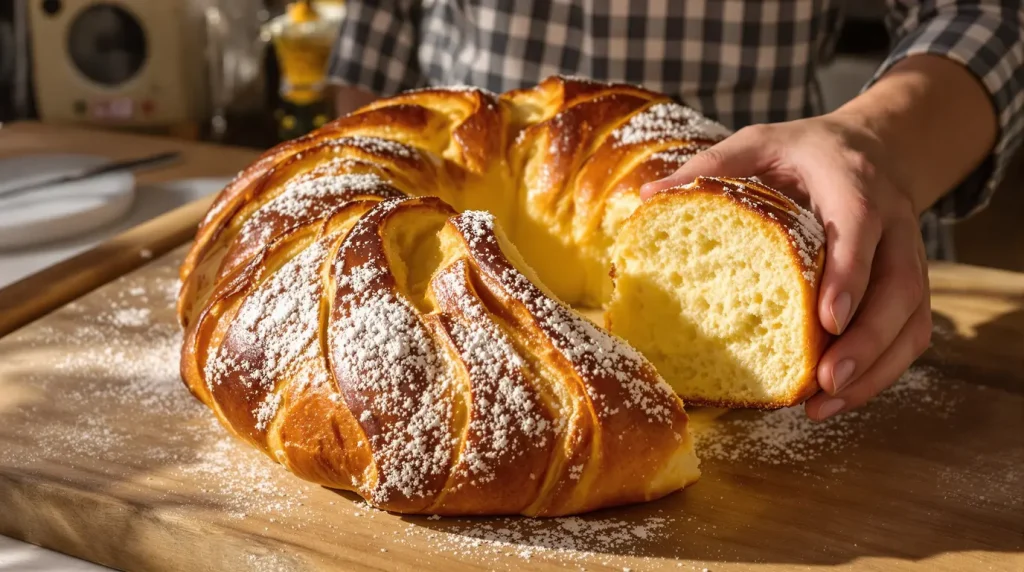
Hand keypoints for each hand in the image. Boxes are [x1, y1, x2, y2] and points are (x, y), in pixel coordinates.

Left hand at [639, 112, 932, 419]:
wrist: (875, 148)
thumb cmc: (806, 153)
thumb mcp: (760, 142)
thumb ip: (713, 166)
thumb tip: (649, 196)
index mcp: (853, 184)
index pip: (859, 231)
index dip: (848, 276)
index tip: (826, 319)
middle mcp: (893, 224)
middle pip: (898, 288)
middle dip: (867, 340)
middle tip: (825, 380)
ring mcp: (908, 258)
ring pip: (911, 320)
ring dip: (875, 368)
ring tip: (825, 404)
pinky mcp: (910, 286)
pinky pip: (910, 334)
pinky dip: (880, 371)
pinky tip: (838, 398)